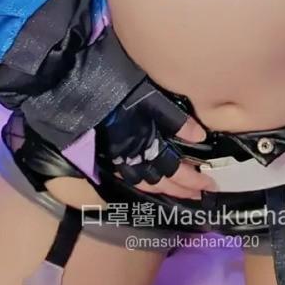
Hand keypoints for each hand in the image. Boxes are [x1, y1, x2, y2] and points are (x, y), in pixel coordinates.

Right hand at [96, 80, 219, 200]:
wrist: (76, 90)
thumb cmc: (116, 89)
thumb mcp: (150, 96)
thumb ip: (174, 118)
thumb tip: (199, 136)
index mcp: (146, 145)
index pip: (173, 170)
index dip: (191, 180)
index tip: (208, 185)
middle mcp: (132, 158)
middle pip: (160, 181)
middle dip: (180, 190)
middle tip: (198, 195)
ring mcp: (117, 159)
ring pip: (143, 183)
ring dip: (164, 190)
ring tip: (179, 194)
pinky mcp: (105, 155)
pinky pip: (127, 178)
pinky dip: (143, 183)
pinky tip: (149, 182)